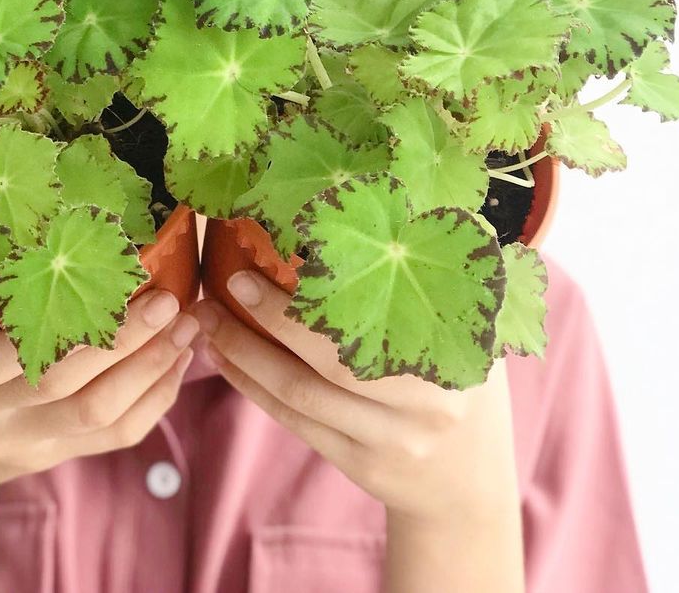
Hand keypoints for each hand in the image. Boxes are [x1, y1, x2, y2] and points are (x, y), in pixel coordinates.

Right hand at [0, 279, 199, 495]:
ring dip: (150, 367)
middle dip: (120, 341)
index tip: (94, 285)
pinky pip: (114, 436)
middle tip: (167, 297)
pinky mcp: (54, 457)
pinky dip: (155, 399)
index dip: (44, 327)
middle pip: (60, 385)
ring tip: (187, 323)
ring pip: (96, 414)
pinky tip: (180, 359)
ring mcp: (22, 444)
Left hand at [194, 272, 519, 525]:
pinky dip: (253, 387)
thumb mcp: (472, 326)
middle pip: (331, 362)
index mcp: (451, 354)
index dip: (329, 291)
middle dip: (272, 321)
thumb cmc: (463, 380)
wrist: (470, 480)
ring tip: (206, 319)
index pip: (382, 316)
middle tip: (228, 281)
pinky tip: (222, 358)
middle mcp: (423, 403)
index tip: (283, 251)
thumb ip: (435, 275)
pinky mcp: (356, 463)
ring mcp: (388, 439)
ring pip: (301, 395)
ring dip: (245, 355)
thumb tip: (393, 198)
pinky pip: (294, 421)